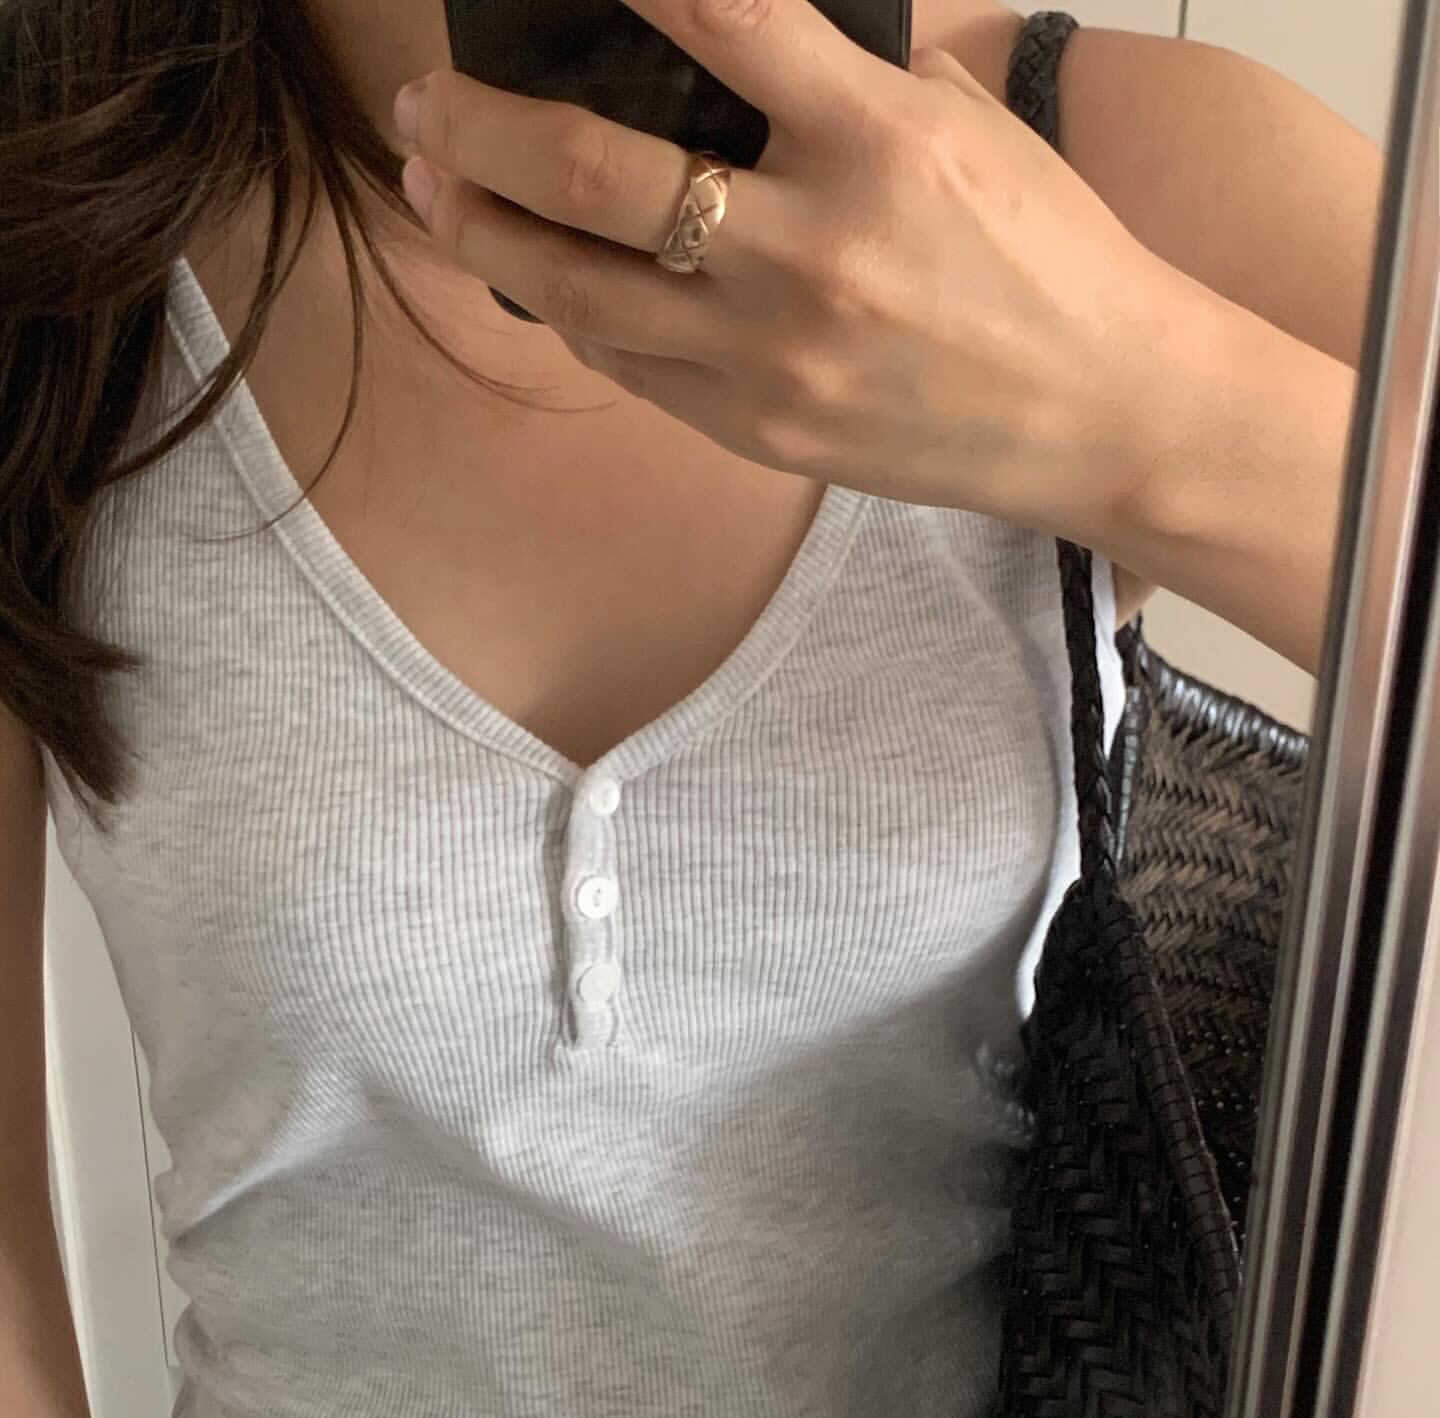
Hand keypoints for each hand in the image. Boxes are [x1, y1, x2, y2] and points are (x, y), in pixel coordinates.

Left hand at [391, 0, 1187, 544]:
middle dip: (478, 129)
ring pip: (581, 291)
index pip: (718, 18)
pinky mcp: (764, 432)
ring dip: (484, 234)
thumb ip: (847, 82)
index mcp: (878, 141)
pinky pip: (632, 368)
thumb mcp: (965, 130)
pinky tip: (537, 279)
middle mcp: (812, 248)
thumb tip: (738, 41)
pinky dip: (572, 315)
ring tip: (432, 194)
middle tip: (422, 105)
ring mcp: (776, 354)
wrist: (1102, 410)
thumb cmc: (1050, 257)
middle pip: (592, 171)